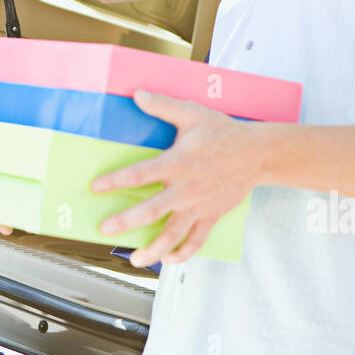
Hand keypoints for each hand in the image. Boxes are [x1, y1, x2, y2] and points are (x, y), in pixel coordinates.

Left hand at [91, 89, 262, 266]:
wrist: (258, 154)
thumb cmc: (223, 132)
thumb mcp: (193, 114)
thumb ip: (163, 105)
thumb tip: (137, 94)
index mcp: (177, 163)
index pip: (140, 174)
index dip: (116, 181)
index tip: (96, 187)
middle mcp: (186, 189)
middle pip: (152, 211)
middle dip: (126, 221)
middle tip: (105, 229)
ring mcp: (199, 206)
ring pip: (173, 234)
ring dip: (153, 249)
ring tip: (136, 258)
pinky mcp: (211, 216)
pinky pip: (196, 240)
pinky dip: (183, 253)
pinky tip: (169, 259)